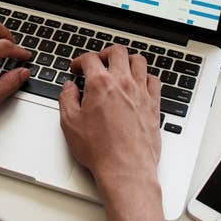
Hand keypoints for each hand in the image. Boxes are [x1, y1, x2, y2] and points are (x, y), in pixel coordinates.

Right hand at [58, 45, 176, 220]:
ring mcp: (141, 92)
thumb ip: (67, 99)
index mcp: (101, 84)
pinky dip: (145, 77)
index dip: (80, 60)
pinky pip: (154, 80)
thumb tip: (68, 88)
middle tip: (98, 62)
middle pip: (117, 52)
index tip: (77, 68)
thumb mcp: (70, 123)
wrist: (126, 168)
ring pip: (139, 61)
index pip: (90, 59)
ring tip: (120, 68)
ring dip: (127, 60)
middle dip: (104, 53)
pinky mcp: (154, 104)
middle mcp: (123, 83)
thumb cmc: (100, 150)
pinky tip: (140, 83)